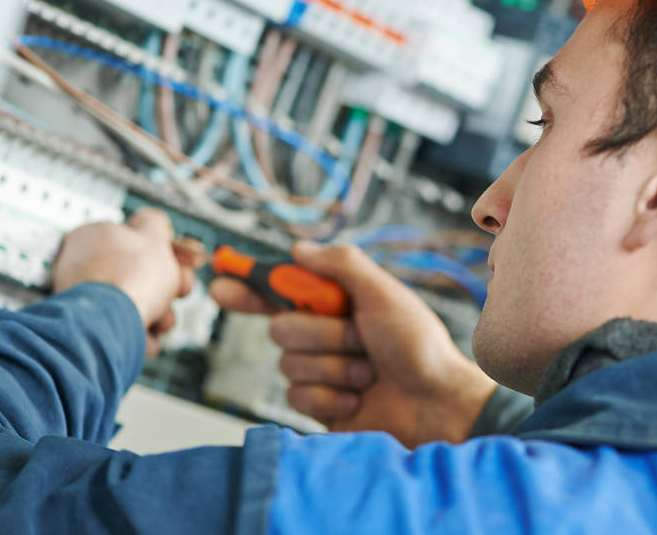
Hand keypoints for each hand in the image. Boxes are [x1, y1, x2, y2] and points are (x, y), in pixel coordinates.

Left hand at [52, 208, 196, 355]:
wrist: (111, 324)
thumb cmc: (130, 277)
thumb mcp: (152, 236)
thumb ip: (154, 223)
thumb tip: (153, 219)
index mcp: (93, 236)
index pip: (135, 240)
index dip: (166, 252)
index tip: (185, 262)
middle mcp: (82, 266)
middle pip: (140, 275)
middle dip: (167, 288)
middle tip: (180, 291)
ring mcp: (85, 299)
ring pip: (136, 304)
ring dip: (159, 314)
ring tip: (162, 321)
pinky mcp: (89, 329)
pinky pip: (123, 328)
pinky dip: (139, 334)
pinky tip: (146, 337)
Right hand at [209, 242, 496, 446]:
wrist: (436, 404)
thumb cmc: (419, 346)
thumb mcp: (383, 293)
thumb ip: (341, 265)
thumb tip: (297, 249)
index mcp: (336, 303)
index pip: (280, 290)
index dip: (247, 285)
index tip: (220, 282)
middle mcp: (324, 334)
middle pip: (280, 327)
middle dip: (321, 334)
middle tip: (361, 339)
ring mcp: (321, 371)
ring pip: (288, 365)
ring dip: (334, 367)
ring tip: (369, 373)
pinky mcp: (320, 407)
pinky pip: (297, 397)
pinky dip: (331, 397)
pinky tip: (359, 400)